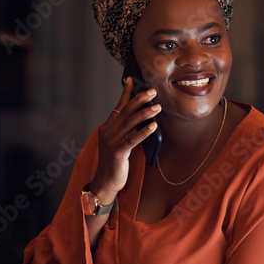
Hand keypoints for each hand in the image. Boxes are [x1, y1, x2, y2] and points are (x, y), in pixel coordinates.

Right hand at [90, 77, 160, 202]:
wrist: (105, 182)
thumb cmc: (115, 164)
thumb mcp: (119, 143)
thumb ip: (126, 131)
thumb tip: (142, 118)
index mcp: (107, 128)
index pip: (118, 106)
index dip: (125, 93)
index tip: (131, 80)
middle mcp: (108, 132)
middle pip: (125, 111)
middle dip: (139, 99)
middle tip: (153, 91)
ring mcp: (112, 142)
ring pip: (130, 123)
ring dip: (145, 113)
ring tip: (157, 107)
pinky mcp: (118, 152)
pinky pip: (133, 139)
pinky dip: (144, 131)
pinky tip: (154, 126)